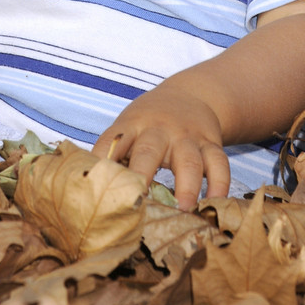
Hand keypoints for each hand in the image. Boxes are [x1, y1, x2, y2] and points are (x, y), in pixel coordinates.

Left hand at [92, 84, 229, 209]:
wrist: (190, 95)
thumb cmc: (148, 122)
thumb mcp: (128, 126)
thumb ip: (112, 154)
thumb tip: (84, 194)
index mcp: (132, 125)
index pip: (113, 142)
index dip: (103, 161)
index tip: (95, 187)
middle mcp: (159, 129)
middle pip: (149, 150)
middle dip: (143, 174)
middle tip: (138, 203)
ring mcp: (187, 136)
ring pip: (189, 160)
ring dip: (186, 185)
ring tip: (183, 210)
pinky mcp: (211, 143)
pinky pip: (219, 163)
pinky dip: (220, 184)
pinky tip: (216, 204)